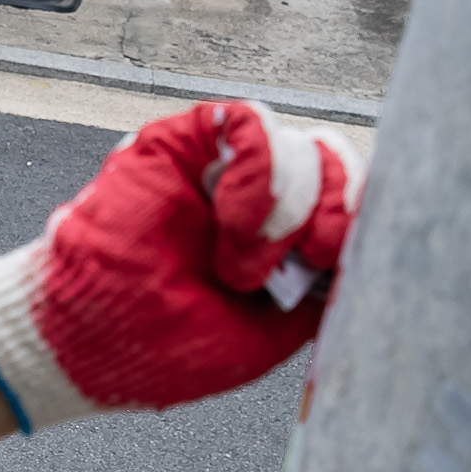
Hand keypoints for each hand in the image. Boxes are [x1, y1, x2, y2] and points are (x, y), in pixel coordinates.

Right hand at [0, 101, 366, 432]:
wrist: (95, 343)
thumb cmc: (166, 349)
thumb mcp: (270, 335)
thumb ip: (322, 295)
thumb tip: (375, 257)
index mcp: (283, 243)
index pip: (349, 201)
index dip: (362, 218)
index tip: (342, 263)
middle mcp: (258, 197)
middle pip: (337, 165)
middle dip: (335, 215)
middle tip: (305, 260)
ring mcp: (222, 168)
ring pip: (299, 147)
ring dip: (281, 214)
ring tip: (236, 265)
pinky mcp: (184, 143)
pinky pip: (251, 123)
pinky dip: (257, 173)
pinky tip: (230, 218)